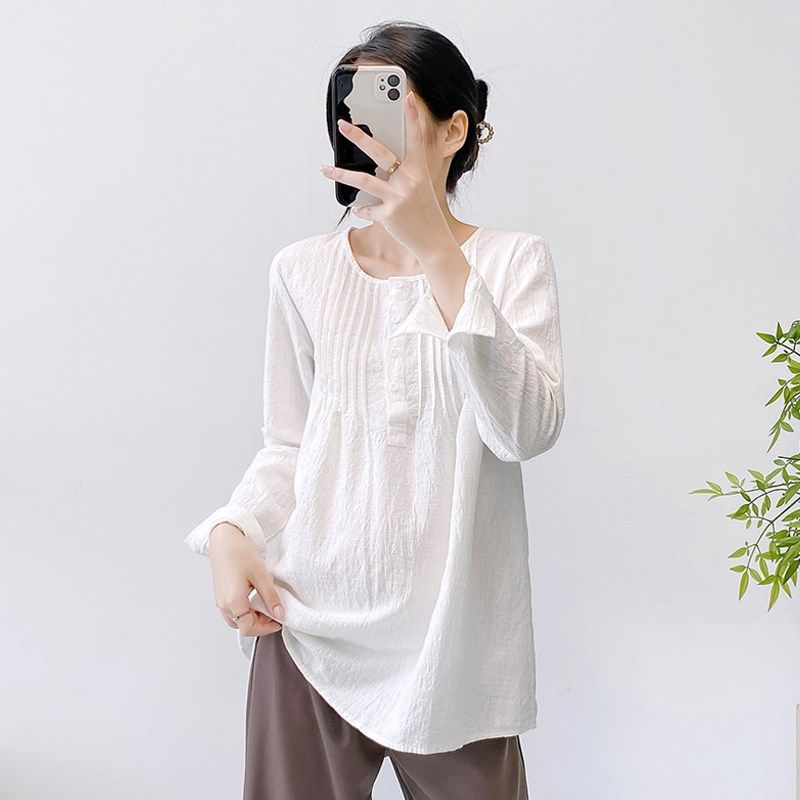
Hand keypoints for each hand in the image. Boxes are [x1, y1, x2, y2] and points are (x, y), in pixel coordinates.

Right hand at [208, 523, 283, 637]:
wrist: (224, 539)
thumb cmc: (240, 553)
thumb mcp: (261, 576)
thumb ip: (270, 597)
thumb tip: (280, 614)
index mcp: (233, 602)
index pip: (249, 628)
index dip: (266, 628)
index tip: (279, 621)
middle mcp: (223, 605)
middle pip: (242, 626)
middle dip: (260, 624)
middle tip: (274, 613)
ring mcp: (220, 600)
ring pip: (236, 620)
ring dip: (251, 618)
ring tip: (265, 605)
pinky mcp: (220, 595)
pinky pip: (232, 611)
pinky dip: (244, 611)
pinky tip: (254, 599)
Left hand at [320, 91, 454, 257]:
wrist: (433, 240)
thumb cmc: (424, 211)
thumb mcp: (421, 187)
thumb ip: (404, 172)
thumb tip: (378, 163)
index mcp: (419, 171)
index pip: (416, 139)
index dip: (413, 117)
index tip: (409, 97)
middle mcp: (409, 181)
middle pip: (380, 153)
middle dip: (359, 136)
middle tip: (343, 125)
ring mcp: (398, 198)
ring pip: (363, 180)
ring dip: (341, 174)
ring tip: (325, 169)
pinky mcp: (389, 216)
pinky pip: (366, 209)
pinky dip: (359, 208)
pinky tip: (355, 207)